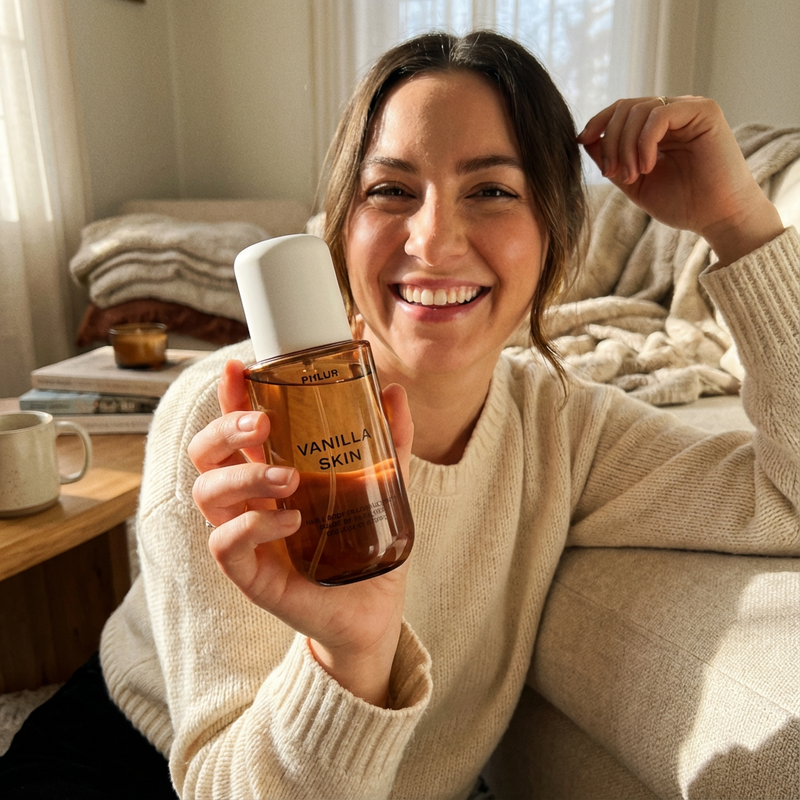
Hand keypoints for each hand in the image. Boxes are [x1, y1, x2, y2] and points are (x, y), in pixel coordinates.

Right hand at [189, 359, 414, 705]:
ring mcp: (244, 534)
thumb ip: (388, 441)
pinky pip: (225, 543)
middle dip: (224, 428)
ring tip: (290, 480)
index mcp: (273, 469)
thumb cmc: (367, 543)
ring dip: (245, 476)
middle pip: (206, 452)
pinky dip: (254, 526)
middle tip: (262, 425)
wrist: (373, 607)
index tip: (238, 367)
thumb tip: (394, 391)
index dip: (230, 395)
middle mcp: (250, 498)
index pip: (238, 426)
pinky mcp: (248, 572)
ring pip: (208, 492)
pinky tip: (291, 522)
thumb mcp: (384, 484)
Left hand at [578, 96, 784, 265]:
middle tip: (613, 173)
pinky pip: (660, 115)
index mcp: (656, 127)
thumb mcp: (634, 183)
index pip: (621, 110)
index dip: (598, 122)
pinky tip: (648, 166)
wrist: (717, 217)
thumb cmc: (681, 203)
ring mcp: (688, 109)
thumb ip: (611, 161)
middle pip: (625, 107)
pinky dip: (645, 142)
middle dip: (610, 141)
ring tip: (633, 175)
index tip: (580, 141)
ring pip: (639, 110)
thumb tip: (584, 140)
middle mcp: (672, 112)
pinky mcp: (704, 111)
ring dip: (626, 146)